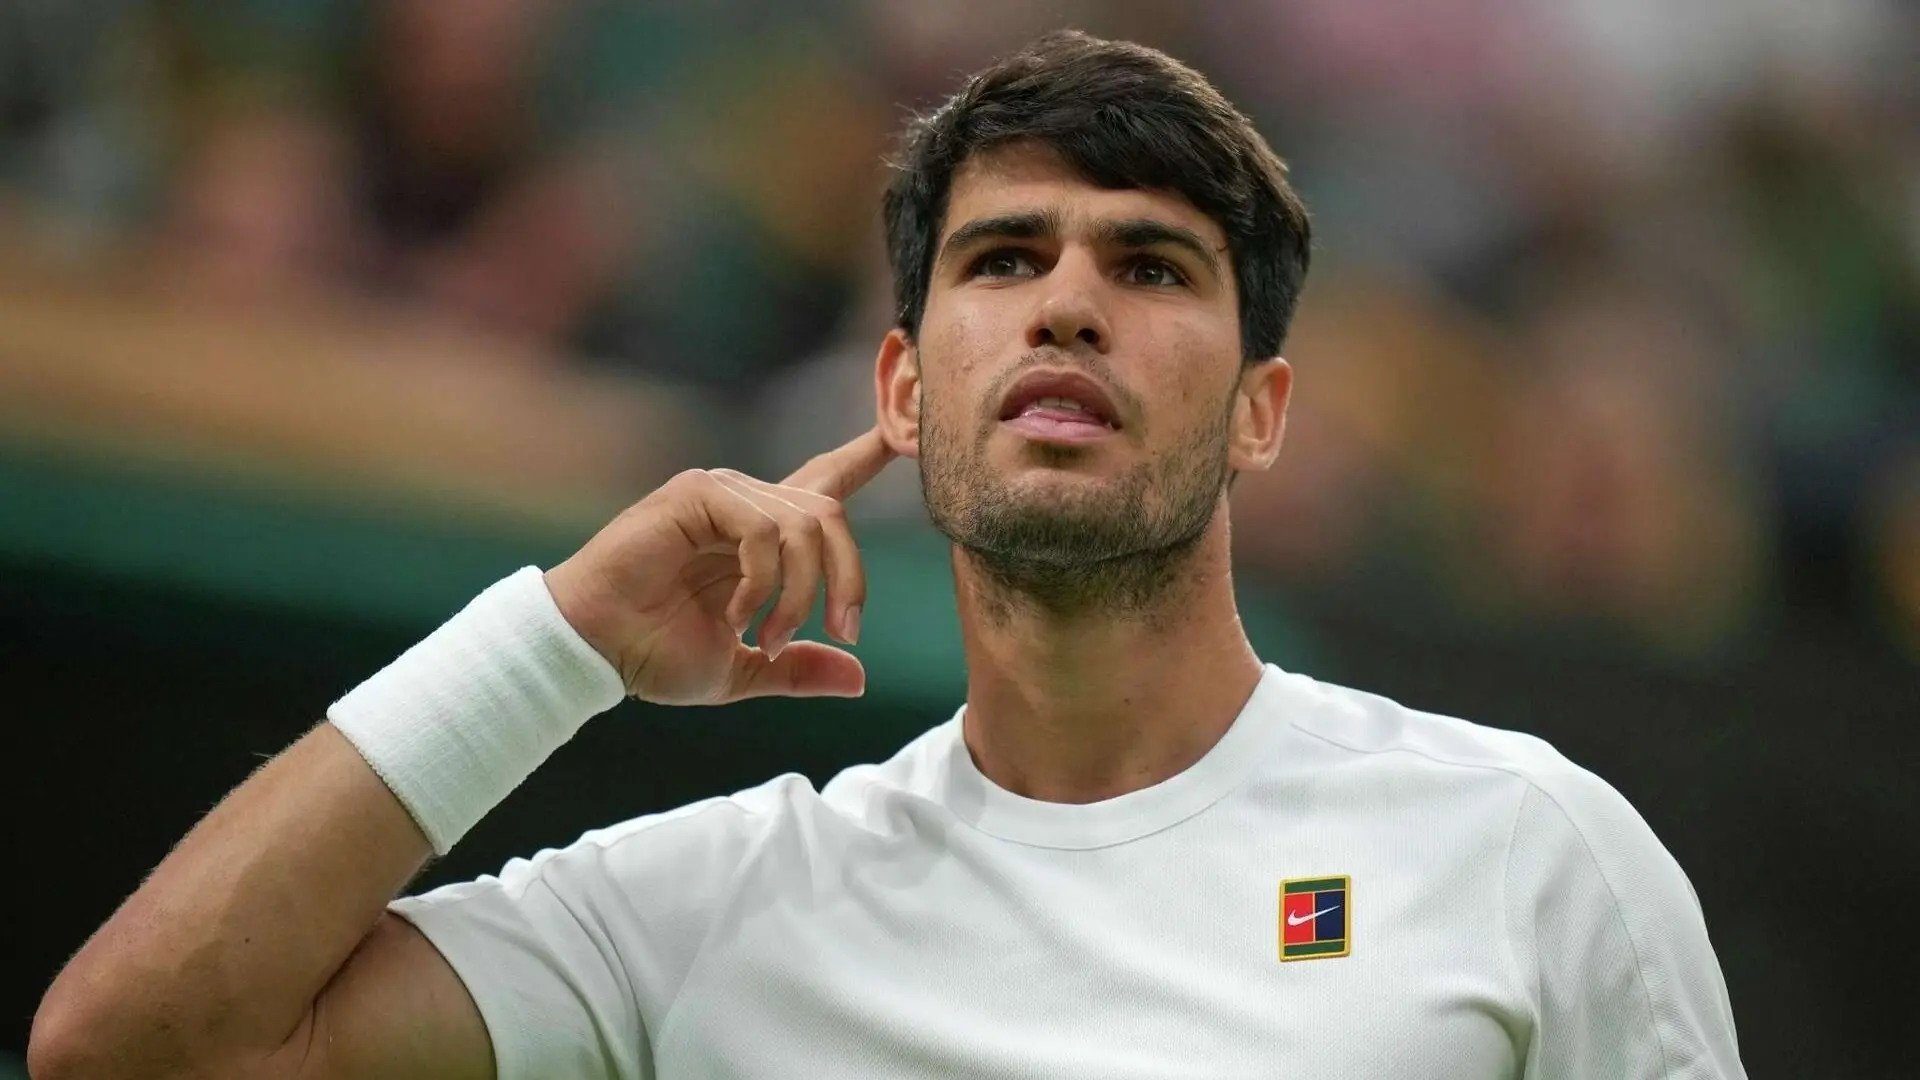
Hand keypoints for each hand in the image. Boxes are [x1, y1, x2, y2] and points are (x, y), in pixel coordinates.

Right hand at [544, 428, 897, 703]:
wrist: (594, 651)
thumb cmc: (654, 654)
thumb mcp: (745, 670)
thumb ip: (799, 667)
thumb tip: (858, 678)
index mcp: (762, 537)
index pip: (825, 486)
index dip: (865, 456)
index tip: (904, 434)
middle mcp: (747, 504)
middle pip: (832, 516)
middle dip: (850, 579)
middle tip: (843, 632)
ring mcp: (722, 494)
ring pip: (806, 526)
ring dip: (802, 593)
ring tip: (770, 638)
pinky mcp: (696, 495)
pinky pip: (763, 531)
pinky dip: (762, 583)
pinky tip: (737, 616)